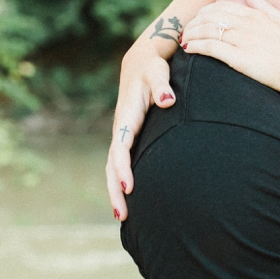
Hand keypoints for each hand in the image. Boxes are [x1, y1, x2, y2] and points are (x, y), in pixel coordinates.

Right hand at [106, 41, 176, 220]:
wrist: (142, 62)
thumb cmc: (153, 67)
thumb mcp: (157, 71)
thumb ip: (162, 85)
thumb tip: (167, 100)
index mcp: (126, 117)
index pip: (120, 148)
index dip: (122, 168)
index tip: (129, 188)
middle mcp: (122, 129)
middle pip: (112, 165)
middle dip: (115, 190)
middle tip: (122, 215)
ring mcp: (124, 134)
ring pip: (114, 167)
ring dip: (116, 190)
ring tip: (123, 216)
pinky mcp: (130, 137)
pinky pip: (122, 163)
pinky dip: (121, 181)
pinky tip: (129, 199)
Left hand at [182, 0, 279, 101]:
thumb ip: (265, 7)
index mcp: (256, 15)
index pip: (222, 7)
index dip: (205, 12)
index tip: (198, 20)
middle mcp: (246, 24)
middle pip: (210, 16)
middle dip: (194, 22)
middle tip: (185, 31)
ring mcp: (241, 40)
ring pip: (206, 30)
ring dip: (190, 34)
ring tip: (182, 41)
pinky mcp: (237, 57)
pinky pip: (209, 47)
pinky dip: (195, 46)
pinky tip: (187, 49)